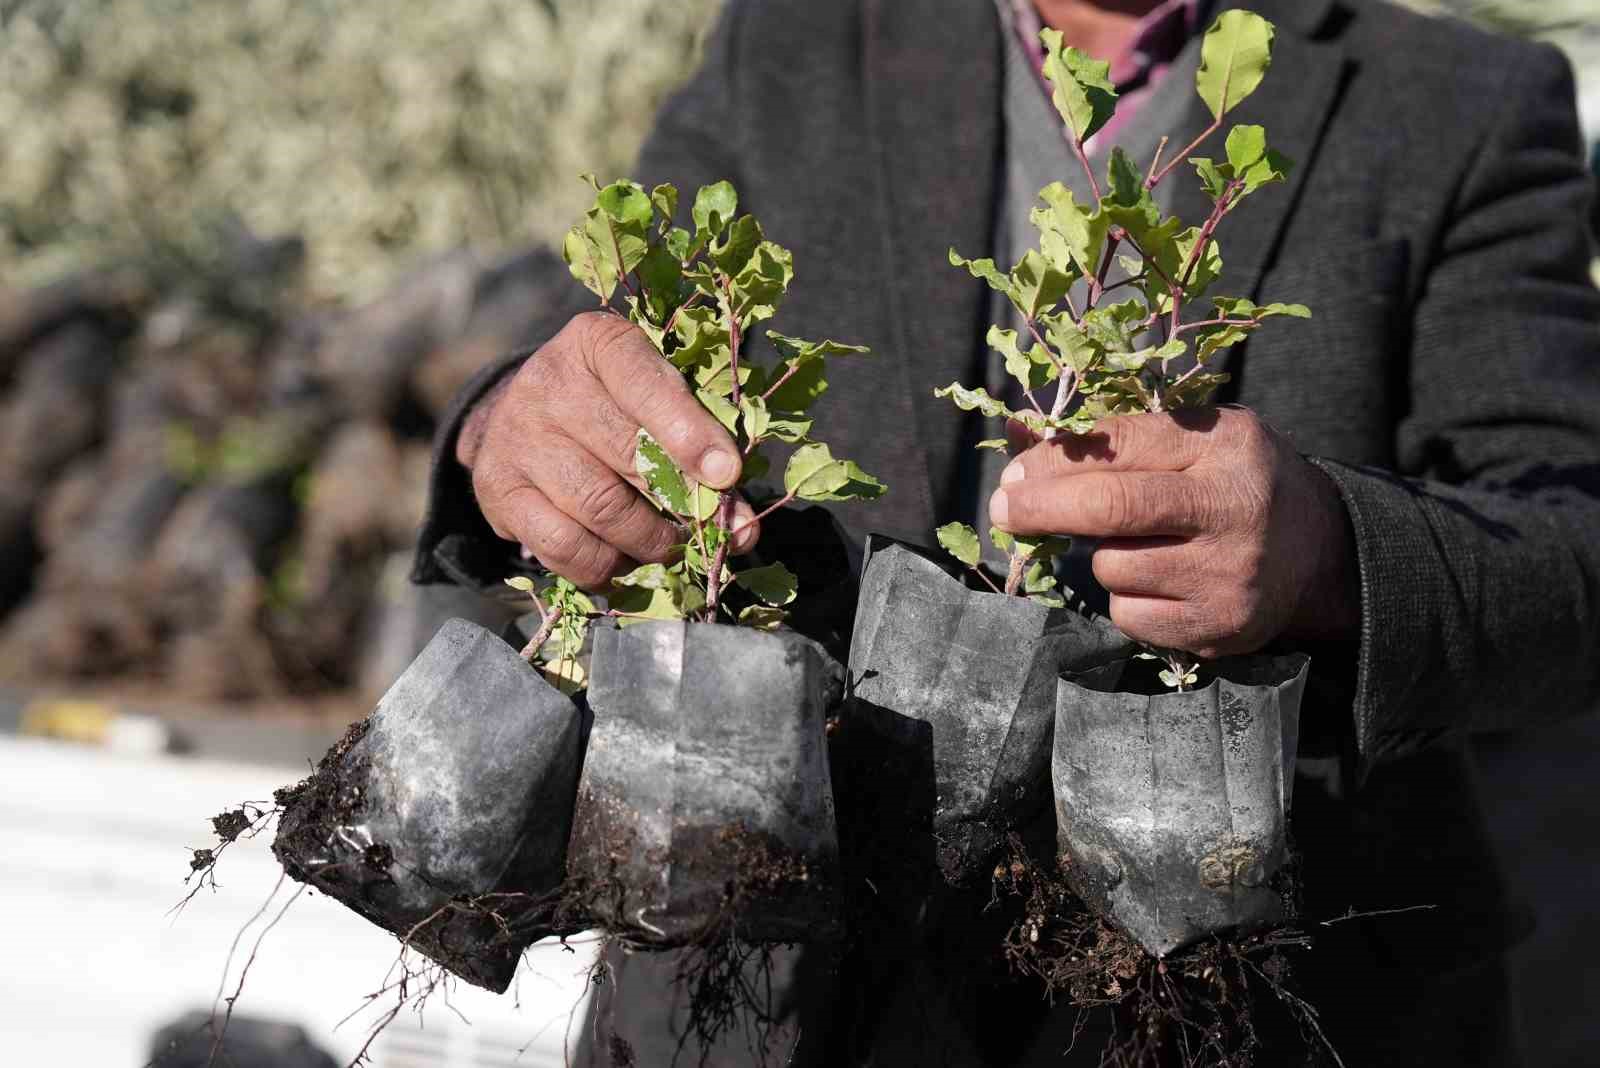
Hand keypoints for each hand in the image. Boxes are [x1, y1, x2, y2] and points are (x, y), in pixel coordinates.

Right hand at [456, 311, 756, 587]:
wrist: (528, 414)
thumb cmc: (616, 405)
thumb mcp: (659, 398)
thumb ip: (702, 445)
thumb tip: (738, 527)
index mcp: (598, 343)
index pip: (645, 384)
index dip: (689, 432)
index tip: (726, 474)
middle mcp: (549, 382)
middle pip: (629, 455)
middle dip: (681, 502)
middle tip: (710, 529)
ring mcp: (517, 436)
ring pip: (599, 508)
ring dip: (649, 540)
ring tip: (670, 546)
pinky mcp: (498, 490)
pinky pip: (563, 546)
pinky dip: (606, 565)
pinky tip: (626, 559)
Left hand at [989, 407, 1358, 656]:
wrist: (1318, 552)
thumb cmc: (1231, 482)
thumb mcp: (1190, 440)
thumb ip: (1111, 437)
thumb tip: (1017, 435)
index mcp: (1226, 444)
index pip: (1122, 444)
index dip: (1055, 459)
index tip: (1014, 471)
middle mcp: (1233, 508)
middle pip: (1112, 507)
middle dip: (1042, 507)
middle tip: (1004, 509)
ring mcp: (1228, 575)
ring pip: (1113, 567)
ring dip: (1102, 557)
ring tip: (1140, 545)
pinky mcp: (1218, 628)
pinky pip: (1128, 615)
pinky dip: (1126, 599)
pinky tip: (1159, 582)